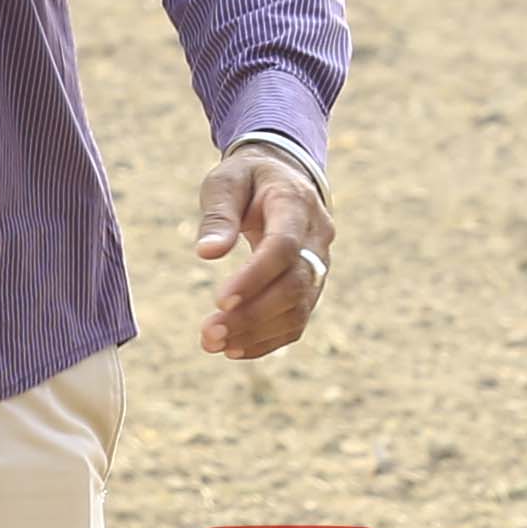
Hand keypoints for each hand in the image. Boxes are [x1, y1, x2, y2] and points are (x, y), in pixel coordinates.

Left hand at [190, 145, 330, 361]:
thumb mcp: (226, 180)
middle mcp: (317, 238)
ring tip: (212, 344)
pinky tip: (234, 349)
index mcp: (296, 204)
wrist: (283, 178)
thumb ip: (219, 214)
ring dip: (257, 333)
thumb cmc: (248, 179)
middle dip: (252, 314)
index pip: (284, 246)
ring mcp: (320, 265)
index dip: (255, 277)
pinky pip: (297, 321)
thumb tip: (206, 253)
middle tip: (208, 333)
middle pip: (295, 285)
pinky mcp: (312, 287)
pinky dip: (268, 340)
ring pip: (299, 309)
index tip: (219, 300)